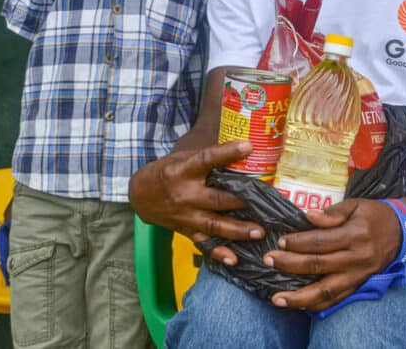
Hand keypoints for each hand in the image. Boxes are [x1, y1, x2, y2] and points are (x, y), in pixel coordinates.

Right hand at [128, 140, 265, 264]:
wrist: (140, 196)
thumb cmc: (168, 171)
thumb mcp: (182, 158)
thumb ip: (207, 157)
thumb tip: (241, 149)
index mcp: (183, 171)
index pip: (207, 159)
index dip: (227, 152)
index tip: (248, 147)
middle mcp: (185, 194)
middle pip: (216, 198)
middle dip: (241, 202)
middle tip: (265, 204)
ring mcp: (186, 216)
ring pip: (215, 224)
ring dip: (238, 230)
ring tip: (259, 232)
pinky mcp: (186, 231)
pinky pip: (204, 244)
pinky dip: (219, 253)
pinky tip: (234, 259)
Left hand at [262, 198, 402, 311]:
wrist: (403, 231)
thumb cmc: (375, 214)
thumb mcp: (356, 205)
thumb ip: (332, 213)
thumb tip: (307, 216)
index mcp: (355, 235)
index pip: (320, 242)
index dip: (298, 242)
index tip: (279, 241)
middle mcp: (356, 258)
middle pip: (318, 265)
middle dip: (289, 265)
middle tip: (268, 261)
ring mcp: (358, 275)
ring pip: (326, 291)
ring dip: (300, 298)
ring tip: (277, 299)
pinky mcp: (359, 285)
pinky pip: (336, 299)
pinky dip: (317, 305)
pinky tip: (299, 307)